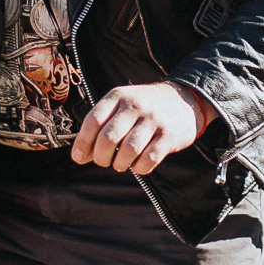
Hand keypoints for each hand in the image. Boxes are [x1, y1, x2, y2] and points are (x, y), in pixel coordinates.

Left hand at [71, 81, 214, 176]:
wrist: (184, 100)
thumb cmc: (144, 109)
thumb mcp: (121, 107)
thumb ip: (101, 127)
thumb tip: (80, 156)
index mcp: (118, 96)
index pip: (93, 120)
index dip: (83, 142)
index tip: (78, 158)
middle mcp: (135, 105)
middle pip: (108, 137)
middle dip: (101, 157)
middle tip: (104, 162)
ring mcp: (153, 120)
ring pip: (128, 150)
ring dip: (120, 164)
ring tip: (121, 164)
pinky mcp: (169, 135)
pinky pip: (149, 159)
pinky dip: (139, 168)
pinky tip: (138, 164)